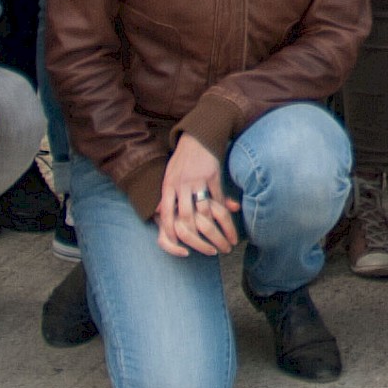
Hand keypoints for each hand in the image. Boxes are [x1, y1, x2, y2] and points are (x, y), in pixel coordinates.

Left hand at [154, 134, 238, 257]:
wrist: (196, 137)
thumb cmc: (181, 159)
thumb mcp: (168, 176)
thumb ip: (166, 195)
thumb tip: (158, 212)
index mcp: (168, 186)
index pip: (167, 214)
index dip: (171, 232)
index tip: (178, 246)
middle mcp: (181, 184)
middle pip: (187, 217)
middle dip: (197, 236)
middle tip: (209, 249)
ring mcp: (197, 180)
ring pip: (205, 210)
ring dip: (215, 227)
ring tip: (224, 239)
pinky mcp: (212, 175)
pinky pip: (218, 197)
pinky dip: (224, 210)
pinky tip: (230, 218)